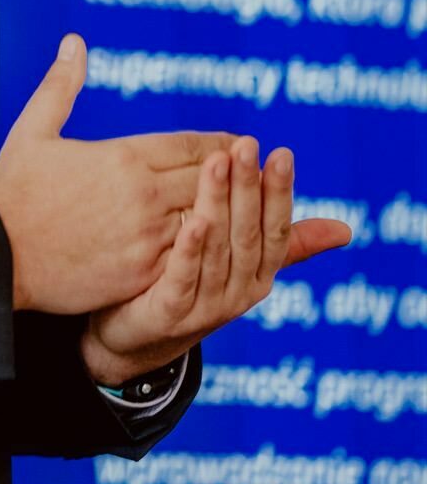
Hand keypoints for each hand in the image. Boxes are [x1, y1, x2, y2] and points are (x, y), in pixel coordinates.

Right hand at [0, 34, 236, 313]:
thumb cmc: (12, 194)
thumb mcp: (32, 131)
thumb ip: (61, 86)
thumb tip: (75, 42)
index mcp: (123, 157)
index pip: (192, 145)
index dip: (222, 144)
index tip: (240, 143)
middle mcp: (144, 195)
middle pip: (210, 179)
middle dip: (236, 174)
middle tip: (260, 171)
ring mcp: (148, 238)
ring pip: (210, 219)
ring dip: (232, 212)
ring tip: (253, 210)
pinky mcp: (144, 276)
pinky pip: (193, 260)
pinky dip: (212, 251)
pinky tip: (224, 250)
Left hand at [79, 135, 352, 384]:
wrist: (136, 338)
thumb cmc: (193, 286)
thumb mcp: (241, 264)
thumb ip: (286, 243)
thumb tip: (346, 230)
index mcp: (259, 276)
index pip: (275, 230)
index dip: (279, 193)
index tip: (281, 153)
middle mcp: (239, 293)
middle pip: (247, 235)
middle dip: (248, 188)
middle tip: (247, 145)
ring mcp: (206, 307)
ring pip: (217, 250)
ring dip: (217, 204)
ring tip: (217, 163)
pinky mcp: (171, 315)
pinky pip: (182, 278)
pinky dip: (190, 250)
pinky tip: (193, 220)